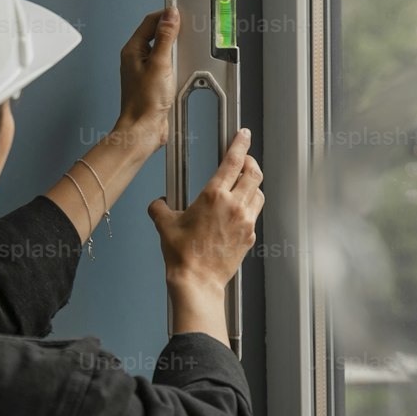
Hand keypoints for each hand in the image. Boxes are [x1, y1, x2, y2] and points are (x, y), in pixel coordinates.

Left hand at [113, 7, 179, 155]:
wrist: (143, 128)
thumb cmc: (144, 101)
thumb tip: (170, 16)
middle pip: (156, 33)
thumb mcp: (160, 64)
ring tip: (184, 48)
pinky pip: (166, 64)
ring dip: (175, 47)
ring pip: (162, 49)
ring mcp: (144, 70)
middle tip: (186, 30)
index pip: (150, 22)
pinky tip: (182, 67)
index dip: (166, 15)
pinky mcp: (153, 81)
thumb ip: (166, 37)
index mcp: (133, 50)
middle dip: (172, 30)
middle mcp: (136, 58)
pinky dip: (176, 62)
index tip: (181, 13)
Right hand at [147, 129, 263, 291]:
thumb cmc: (182, 254)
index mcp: (213, 196)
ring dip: (252, 184)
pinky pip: (254, 214)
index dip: (240, 144)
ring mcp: (245, 222)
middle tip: (244, 159)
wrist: (197, 281)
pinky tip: (237, 212)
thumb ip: (159, 207)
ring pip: (258, 193)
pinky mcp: (249, 236)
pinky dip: (249, 207)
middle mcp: (234, 206)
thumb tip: (158, 203)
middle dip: (250, 161)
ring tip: (243, 184)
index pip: (233, 161)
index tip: (243, 134)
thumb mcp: (164, 225)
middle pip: (254, 173)